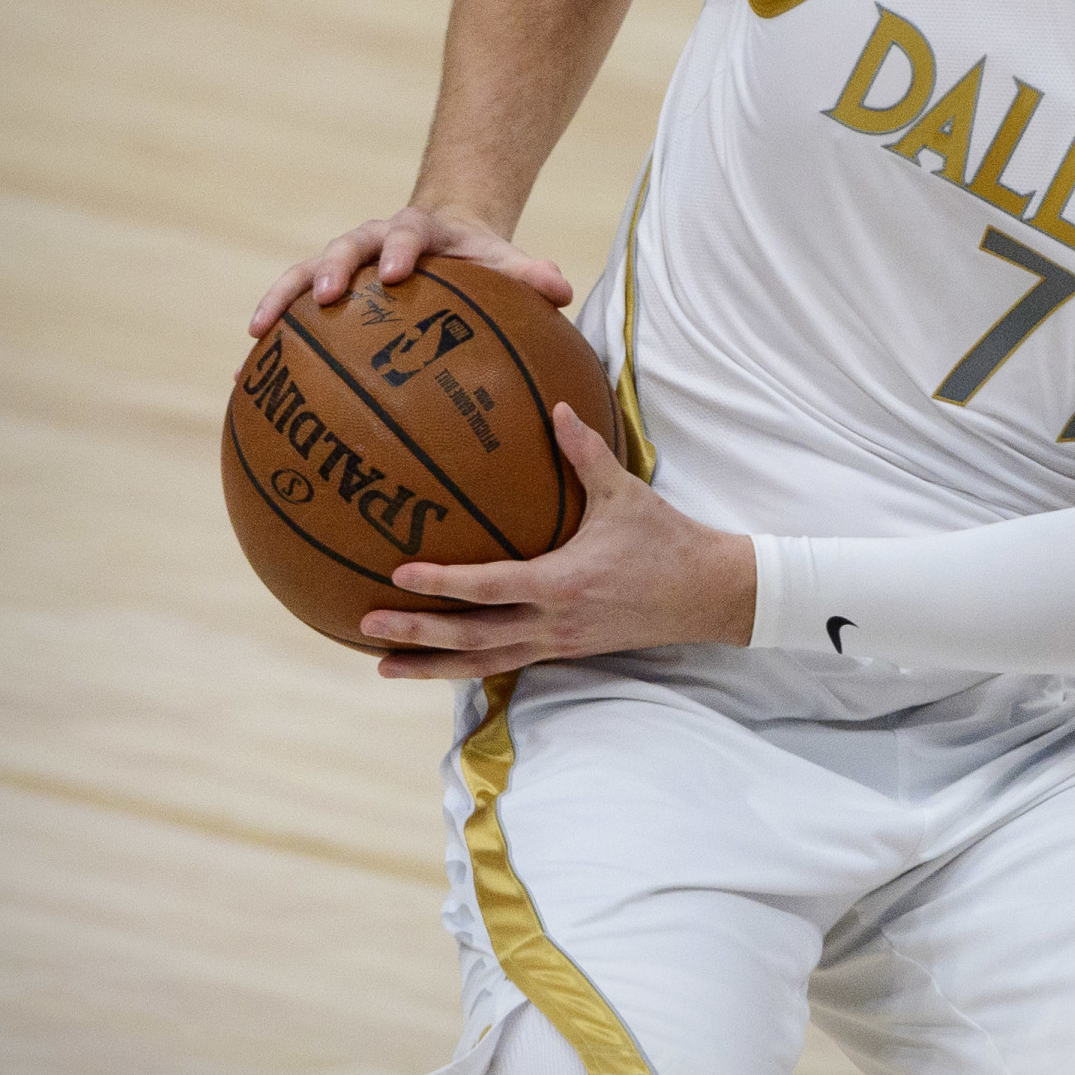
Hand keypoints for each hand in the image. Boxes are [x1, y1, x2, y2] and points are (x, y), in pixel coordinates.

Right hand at [249, 203, 569, 336]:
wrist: (444, 238)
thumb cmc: (477, 258)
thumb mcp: (503, 260)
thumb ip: (530, 273)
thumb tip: (562, 289)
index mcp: (414, 231)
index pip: (404, 231)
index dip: (396, 247)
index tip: (393, 272)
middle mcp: (368, 241)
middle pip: (342, 247)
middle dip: (330, 270)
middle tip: (323, 298)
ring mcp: (340, 264)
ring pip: (301, 275)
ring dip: (279, 301)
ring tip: (256, 337)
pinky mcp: (320, 290)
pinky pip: (288, 312)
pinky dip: (268, 341)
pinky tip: (241, 379)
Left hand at [364, 405, 755, 676]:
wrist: (708, 594)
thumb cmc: (667, 540)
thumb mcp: (626, 493)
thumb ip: (586, 452)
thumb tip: (556, 407)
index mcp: (563, 582)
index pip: (489, 587)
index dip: (442, 584)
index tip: (398, 574)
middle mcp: (555, 621)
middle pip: (473, 638)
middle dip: (418, 634)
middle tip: (366, 624)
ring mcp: (559, 642)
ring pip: (484, 663)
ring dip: (432, 666)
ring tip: (384, 666)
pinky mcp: (567, 651)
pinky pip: (507, 664)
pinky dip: (467, 667)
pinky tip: (438, 664)